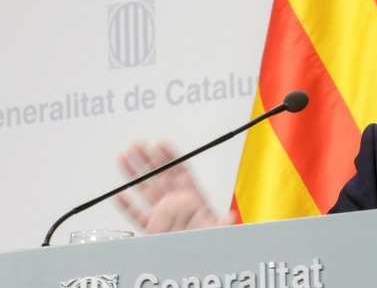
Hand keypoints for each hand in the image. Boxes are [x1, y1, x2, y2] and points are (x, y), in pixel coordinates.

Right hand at [115, 140, 237, 233]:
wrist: (200, 259)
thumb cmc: (211, 241)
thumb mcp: (219, 231)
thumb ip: (222, 223)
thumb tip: (231, 216)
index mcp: (193, 199)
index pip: (180, 172)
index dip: (170, 157)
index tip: (161, 144)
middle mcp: (176, 204)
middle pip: (159, 176)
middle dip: (148, 159)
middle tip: (138, 144)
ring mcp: (163, 215)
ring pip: (145, 191)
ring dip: (134, 175)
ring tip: (125, 158)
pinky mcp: (151, 229)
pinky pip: (137, 215)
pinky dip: (127, 205)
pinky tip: (119, 194)